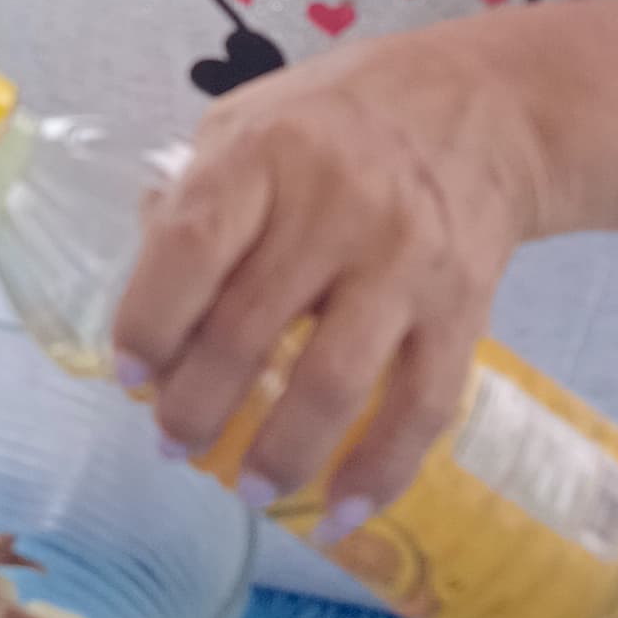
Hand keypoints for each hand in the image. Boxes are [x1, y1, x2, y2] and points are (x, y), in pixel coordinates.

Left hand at [109, 28, 548, 527]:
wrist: (486, 105)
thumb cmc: (344, 118)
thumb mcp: (251, 120)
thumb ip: (197, 200)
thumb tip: (144, 295)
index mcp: (267, 155)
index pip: (191, 247)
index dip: (150, 321)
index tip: (131, 373)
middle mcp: (336, 207)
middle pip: (248, 330)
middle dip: (196, 407)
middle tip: (173, 443)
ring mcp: (405, 262)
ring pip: (333, 383)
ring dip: (280, 454)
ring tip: (248, 489)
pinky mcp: (462, 307)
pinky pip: (420, 407)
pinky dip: (379, 471)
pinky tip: (339, 511)